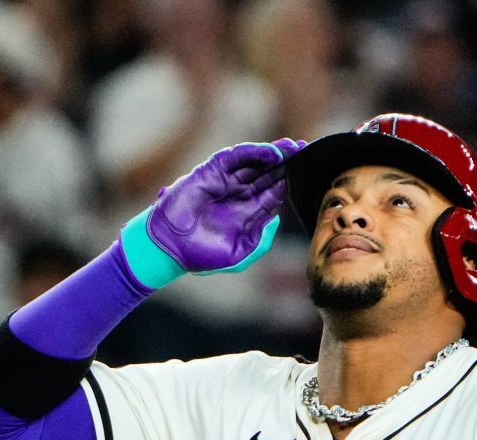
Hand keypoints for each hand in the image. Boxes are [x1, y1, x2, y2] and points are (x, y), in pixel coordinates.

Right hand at [120, 138, 304, 288]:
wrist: (169, 249)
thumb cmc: (201, 256)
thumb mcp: (239, 255)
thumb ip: (261, 241)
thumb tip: (277, 219)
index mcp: (245, 215)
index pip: (272, 193)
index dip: (288, 181)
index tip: (306, 171)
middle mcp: (237, 196)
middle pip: (267, 174)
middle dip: (285, 162)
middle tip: (304, 149)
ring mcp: (224, 182)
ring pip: (254, 163)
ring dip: (274, 153)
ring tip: (292, 146)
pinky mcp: (210, 172)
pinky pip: (235, 157)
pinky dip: (254, 152)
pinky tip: (271, 153)